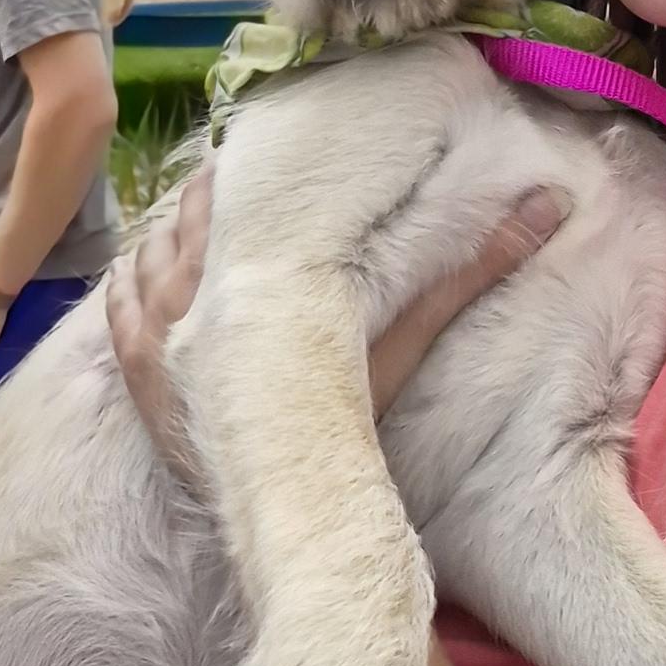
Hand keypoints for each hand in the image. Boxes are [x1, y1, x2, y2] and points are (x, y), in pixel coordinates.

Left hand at [108, 167, 567, 472]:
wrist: (296, 515)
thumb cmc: (351, 424)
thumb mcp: (408, 341)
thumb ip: (472, 267)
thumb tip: (550, 203)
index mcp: (249, 282)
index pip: (229, 201)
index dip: (237, 173)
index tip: (251, 150)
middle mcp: (190, 302)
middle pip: (183, 222)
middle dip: (202, 197)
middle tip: (222, 174)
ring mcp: (154, 344)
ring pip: (144, 259)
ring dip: (164, 232)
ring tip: (187, 212)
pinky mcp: (138, 382)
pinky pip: (115, 311)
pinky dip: (126, 282)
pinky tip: (141, 266)